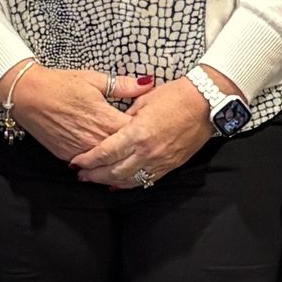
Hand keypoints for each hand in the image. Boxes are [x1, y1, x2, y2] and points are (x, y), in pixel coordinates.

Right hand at [1, 64, 153, 162]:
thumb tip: (147, 83)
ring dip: (116, 160)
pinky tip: (105, 161)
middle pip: (123, 152)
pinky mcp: (67, 156)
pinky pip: (88, 164)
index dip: (145, 131)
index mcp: (105, 119)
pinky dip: (98, 163)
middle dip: (134, 149)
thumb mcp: (94, 80)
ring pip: (106, 163)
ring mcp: (80, 150)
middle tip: (144, 147)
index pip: (135, 133)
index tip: (152, 128)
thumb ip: (123, 86)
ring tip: (128, 158)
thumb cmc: (60, 84)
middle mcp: (94, 139)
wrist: (27, 95)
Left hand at [71, 75, 227, 189]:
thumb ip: (125, 117)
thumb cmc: (175, 96)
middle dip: (94, 175)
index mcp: (138, 133)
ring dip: (109, 182)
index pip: (105, 153)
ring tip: (95, 181)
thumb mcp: (144, 101)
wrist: (206, 104)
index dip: (88, 160)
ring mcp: (159, 161)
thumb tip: (113, 127)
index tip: (76, 162)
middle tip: (81, 175)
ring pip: (128, 180)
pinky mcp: (170, 166)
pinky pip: (145, 180)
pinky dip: (129, 184)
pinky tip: (118, 184)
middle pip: (113, 171)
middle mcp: (147, 151)